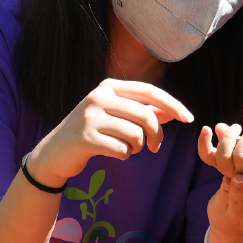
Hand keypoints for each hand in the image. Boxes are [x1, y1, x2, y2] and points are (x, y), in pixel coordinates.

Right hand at [25, 79, 194, 187]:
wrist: (54, 152)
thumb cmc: (91, 132)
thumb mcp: (115, 116)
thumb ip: (142, 112)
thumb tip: (173, 111)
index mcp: (108, 87)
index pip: (149, 91)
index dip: (172, 104)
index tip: (188, 118)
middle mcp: (98, 97)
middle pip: (145, 115)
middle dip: (156, 134)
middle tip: (154, 147)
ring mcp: (90, 117)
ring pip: (135, 134)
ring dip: (137, 147)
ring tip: (126, 148)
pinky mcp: (85, 138)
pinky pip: (122, 150)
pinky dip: (124, 155)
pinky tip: (113, 153)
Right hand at [198, 123, 242, 192]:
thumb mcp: (241, 147)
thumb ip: (229, 139)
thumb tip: (219, 126)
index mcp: (225, 166)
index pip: (207, 157)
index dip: (203, 143)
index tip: (206, 128)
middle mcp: (233, 173)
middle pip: (222, 156)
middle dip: (228, 137)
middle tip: (237, 127)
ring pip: (240, 155)